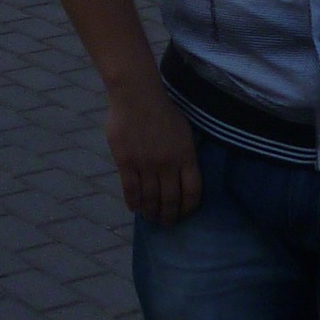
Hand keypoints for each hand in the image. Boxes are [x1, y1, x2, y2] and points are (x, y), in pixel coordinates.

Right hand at [105, 77, 202, 225]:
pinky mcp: (126, 163)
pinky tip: (135, 208)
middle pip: (170, 199)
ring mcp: (146, 165)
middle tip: (166, 223)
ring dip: (151, 212)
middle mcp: (168, 165)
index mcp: (186, 156)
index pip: (192, 191)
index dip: (189, 207)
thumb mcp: (184, 132)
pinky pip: (131, 190)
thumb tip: (184, 175)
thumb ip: (185, 154)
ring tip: (151, 218)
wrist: (137, 96)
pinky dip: (134, 202)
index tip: (185, 214)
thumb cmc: (163, 110)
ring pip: (150, 198)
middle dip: (169, 215)